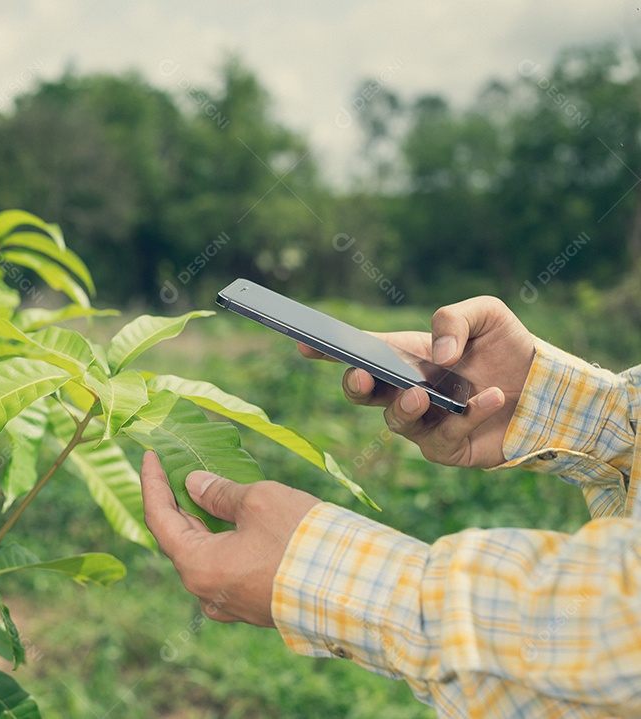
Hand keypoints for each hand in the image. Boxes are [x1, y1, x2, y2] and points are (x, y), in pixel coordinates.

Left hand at [140, 451, 319, 626]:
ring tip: (200, 486)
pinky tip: (228, 517)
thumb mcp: (256, 501)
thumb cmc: (301, 541)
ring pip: (202, 554)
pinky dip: (220, 539)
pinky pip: (224, 567)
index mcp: (198, 567)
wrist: (355, 590)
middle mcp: (206, 592)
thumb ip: (218, 491)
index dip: (151, 483)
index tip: (150, 455)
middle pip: (178, 539)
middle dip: (175, 500)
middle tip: (174, 466)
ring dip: (199, 519)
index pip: (158, 519)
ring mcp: (229, 603)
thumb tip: (193, 484)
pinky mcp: (252, 605)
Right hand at [297, 296, 534, 466]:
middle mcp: (405, 390)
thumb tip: (438, 356)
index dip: (327, 350)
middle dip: (355, 385)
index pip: (358, 352)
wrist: (549, 391)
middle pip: (361, 392)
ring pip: (394, 421)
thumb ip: (454, 319)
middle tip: (363, 375)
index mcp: (405, 356)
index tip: (305, 343)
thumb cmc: (510, 348)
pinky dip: (466, 418)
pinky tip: (490, 398)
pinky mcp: (447, 449)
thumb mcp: (487, 314)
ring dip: (405, 407)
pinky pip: (443, 439)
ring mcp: (423, 423)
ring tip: (423, 394)